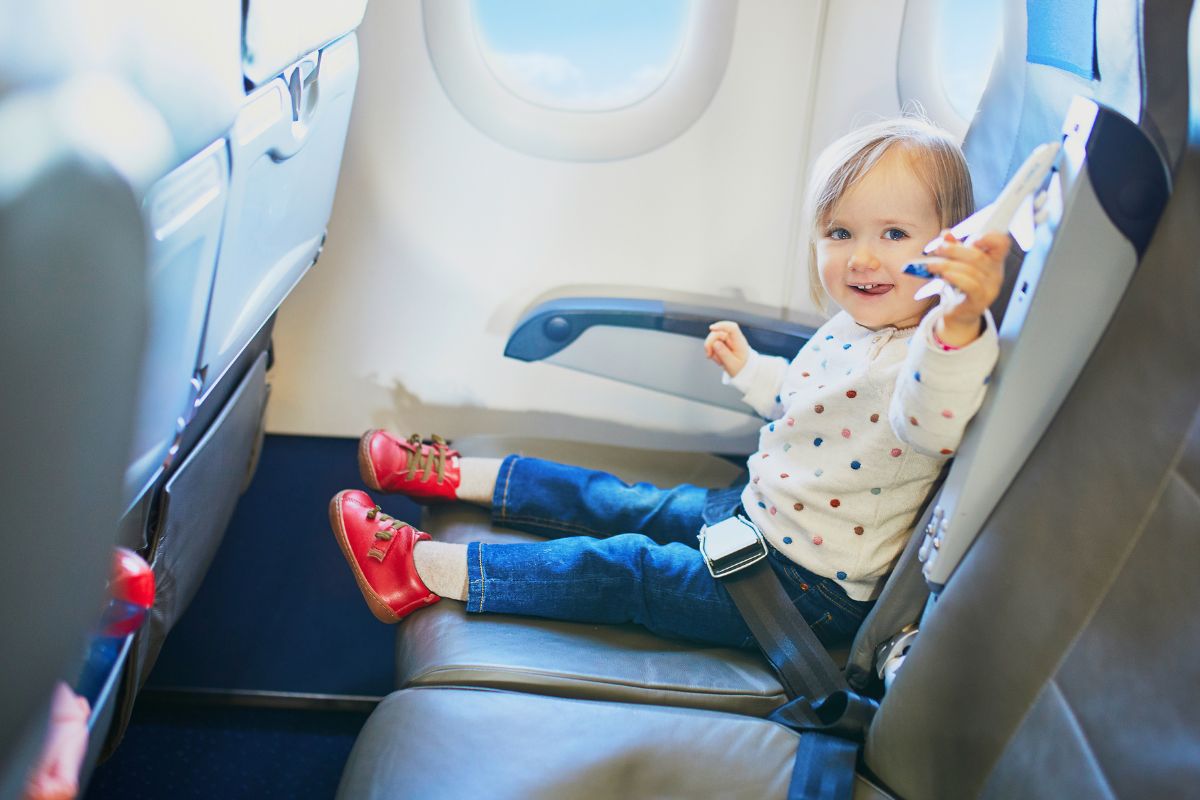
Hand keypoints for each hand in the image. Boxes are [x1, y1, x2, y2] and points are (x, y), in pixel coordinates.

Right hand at [704, 321, 751, 376]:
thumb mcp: (732, 365)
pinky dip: (712, 350)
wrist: (743, 369)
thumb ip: (724, 354)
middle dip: (710, 343)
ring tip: (717, 360)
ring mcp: (728, 339)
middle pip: (718, 333)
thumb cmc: (740, 367)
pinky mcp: (723, 342)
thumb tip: (715, 343)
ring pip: (713, 338)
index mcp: (739, 342)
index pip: (732, 328)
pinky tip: (716, 358)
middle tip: (708, 355)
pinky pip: (712, 343)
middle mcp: (733, 338)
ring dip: (711, 349)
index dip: (722, 326)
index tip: (711, 328)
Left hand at [925, 231, 1010, 346]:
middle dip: (955, 250)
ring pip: (970, 270)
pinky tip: (944, 275)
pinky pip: (970, 286)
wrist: (959, 314)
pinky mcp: (980, 301)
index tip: (972, 238)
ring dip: (947, 264)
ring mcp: (990, 288)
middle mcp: (996, 273)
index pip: (1002, 243)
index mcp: (993, 260)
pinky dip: (956, 277)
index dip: (990, 237)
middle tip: (938, 249)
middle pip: (979, 256)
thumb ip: (954, 247)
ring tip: (931, 265)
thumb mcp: (958, 263)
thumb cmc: (960, 285)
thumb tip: (946, 234)